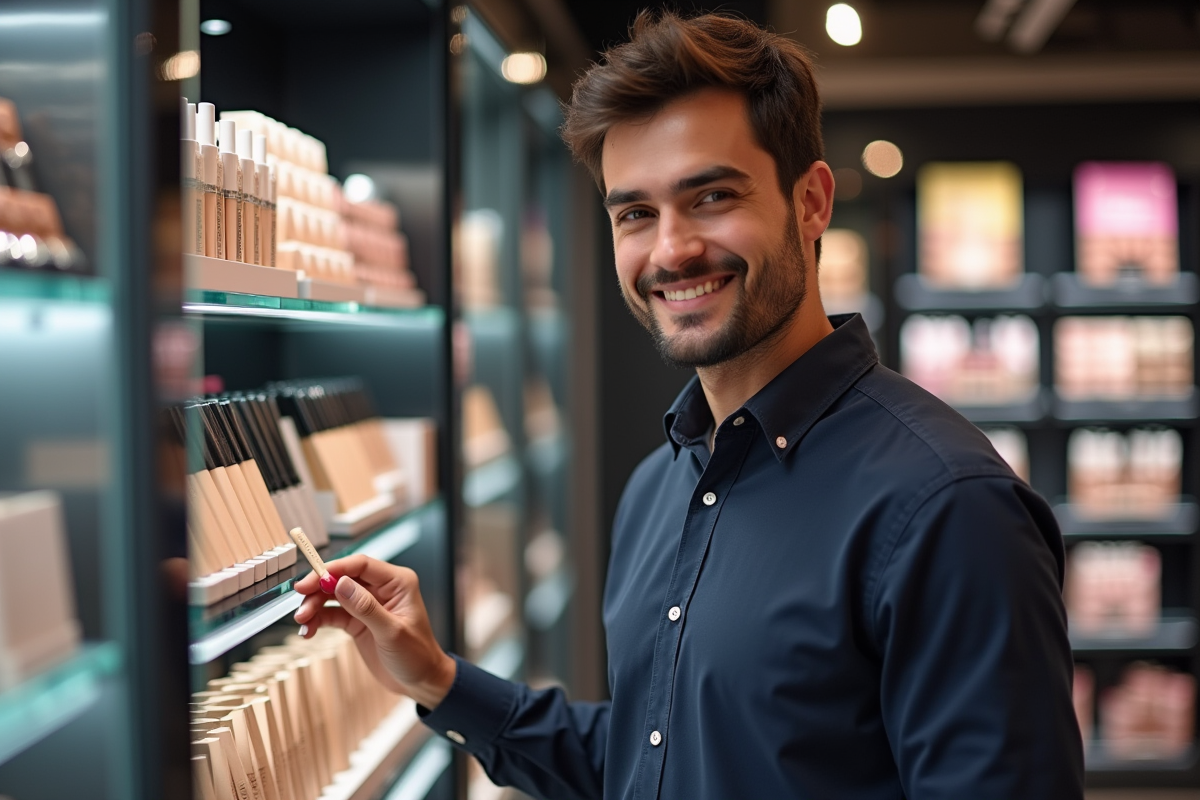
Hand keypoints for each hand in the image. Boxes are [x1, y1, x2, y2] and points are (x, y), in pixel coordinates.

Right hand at [293, 554, 456, 708]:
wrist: (420, 681)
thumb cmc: (417, 656)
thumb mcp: (392, 632)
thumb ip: (366, 608)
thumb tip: (341, 583)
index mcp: (398, 582)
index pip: (361, 565)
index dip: (334, 569)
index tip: (312, 580)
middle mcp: (382, 589)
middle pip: (343, 578)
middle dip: (318, 588)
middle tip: (300, 600)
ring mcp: (367, 604)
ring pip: (333, 595)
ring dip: (314, 606)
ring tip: (302, 621)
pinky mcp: (357, 620)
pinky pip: (332, 614)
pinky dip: (317, 620)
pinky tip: (307, 631)